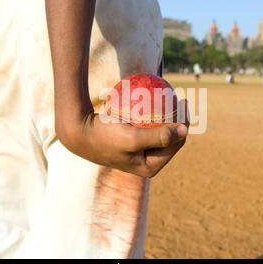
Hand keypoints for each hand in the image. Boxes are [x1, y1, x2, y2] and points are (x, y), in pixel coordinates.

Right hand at [57, 100, 188, 177]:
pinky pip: (145, 124)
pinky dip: (149, 112)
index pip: (177, 144)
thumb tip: (184, 131)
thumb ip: (160, 137)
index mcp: (150, 168)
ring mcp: (138, 152)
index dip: (184, 123)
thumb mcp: (133, 139)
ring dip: (166, 115)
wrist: (78, 133)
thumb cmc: (105, 137)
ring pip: (158, 130)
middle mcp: (146, 162)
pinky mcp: (130, 141)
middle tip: (180, 97)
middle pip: (170, 138)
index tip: (183, 102)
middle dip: (177, 119)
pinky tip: (152, 95)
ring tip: (171, 95)